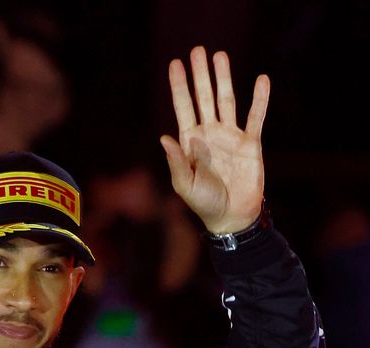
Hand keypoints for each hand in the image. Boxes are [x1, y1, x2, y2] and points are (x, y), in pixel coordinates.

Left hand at [160, 46, 269, 233]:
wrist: (231, 217)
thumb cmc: (203, 202)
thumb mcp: (183, 183)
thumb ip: (176, 160)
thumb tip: (164, 137)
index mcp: (189, 141)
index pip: (183, 107)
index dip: (179, 86)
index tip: (174, 64)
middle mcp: (209, 133)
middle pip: (203, 97)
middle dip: (200, 74)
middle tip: (197, 50)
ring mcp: (230, 136)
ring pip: (226, 100)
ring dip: (224, 79)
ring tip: (220, 56)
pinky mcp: (251, 143)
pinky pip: (256, 117)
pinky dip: (260, 99)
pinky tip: (262, 80)